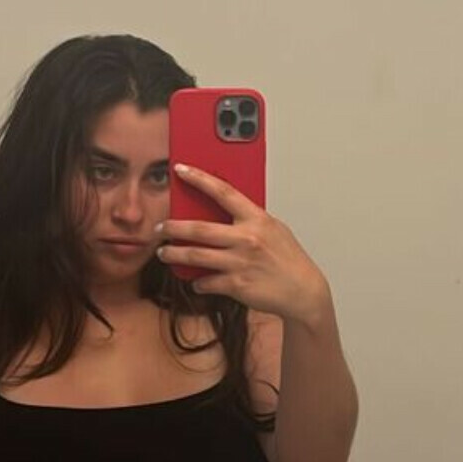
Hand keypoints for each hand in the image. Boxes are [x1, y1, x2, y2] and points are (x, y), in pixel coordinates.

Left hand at [156, 163, 330, 326]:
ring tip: (164, 253)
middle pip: (199, 228)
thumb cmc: (288, 259)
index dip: (199, 178)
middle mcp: (246, 238)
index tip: (180, 170)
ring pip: (196, 256)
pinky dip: (197, 281)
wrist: (302, 291)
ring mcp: (240, 262)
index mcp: (256, 219)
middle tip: (159, 228)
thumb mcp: (273, 229)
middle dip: (173, 227)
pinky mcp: (236, 285)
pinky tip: (194, 280)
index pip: (223, 191)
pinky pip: (207, 281)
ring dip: (175, 254)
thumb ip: (249, 219)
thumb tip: (222, 213)